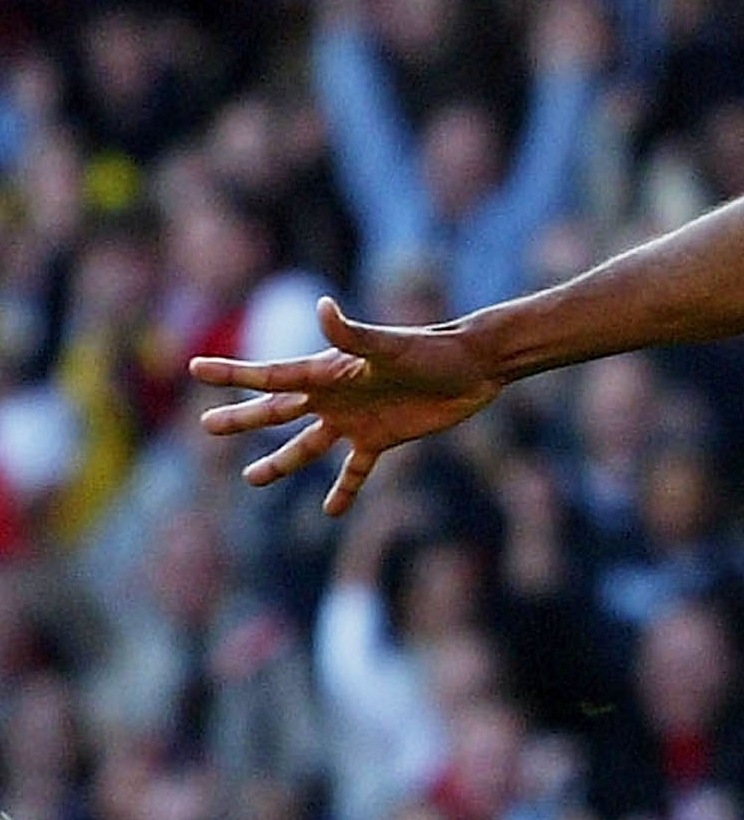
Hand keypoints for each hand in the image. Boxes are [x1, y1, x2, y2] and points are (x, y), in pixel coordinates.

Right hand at [188, 296, 503, 515]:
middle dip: (242, 420)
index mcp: (328, 371)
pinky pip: (355, 472)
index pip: (270, 376)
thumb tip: (323, 308)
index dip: (232, 374)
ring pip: (307, 447)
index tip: (193, 368)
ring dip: (280, 463)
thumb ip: (353, 334)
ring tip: (251, 480)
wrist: (474, 367)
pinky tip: (330, 511)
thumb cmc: (432, 349)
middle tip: (206, 428)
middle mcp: (334, 397)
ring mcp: (355, 420)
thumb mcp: (390, 345)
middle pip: (277, 412)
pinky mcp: (381, 439)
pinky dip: (343, 491)